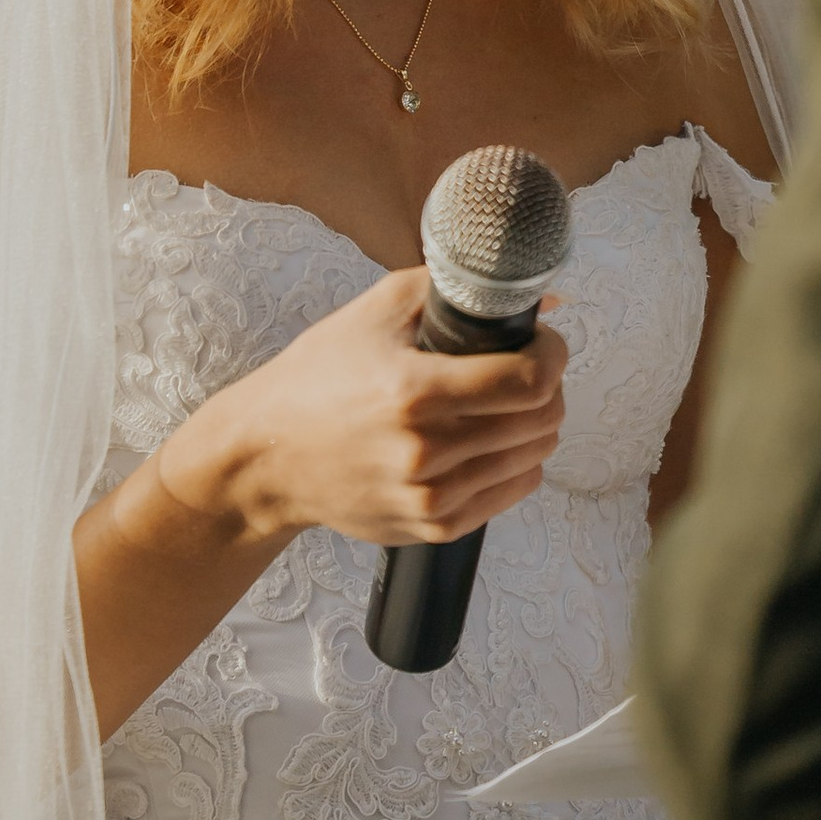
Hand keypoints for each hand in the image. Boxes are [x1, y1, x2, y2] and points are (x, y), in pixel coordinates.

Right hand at [160, 269, 567, 550]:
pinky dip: (516, 462)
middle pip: (540, 420)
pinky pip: (512, 493)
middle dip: (549, 385)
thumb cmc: (318, 378)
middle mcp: (425, 451)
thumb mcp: (376, 311)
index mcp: (413, 392)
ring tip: (509, 403)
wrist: (268, 457)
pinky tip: (491, 440)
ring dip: (536, 425)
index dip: (551, 354)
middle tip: (528, 367)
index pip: (529, 380)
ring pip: (534, 458)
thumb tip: (541, 298)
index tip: (542, 341)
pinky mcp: (432, 528)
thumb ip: (456, 290)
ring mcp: (430, 498)